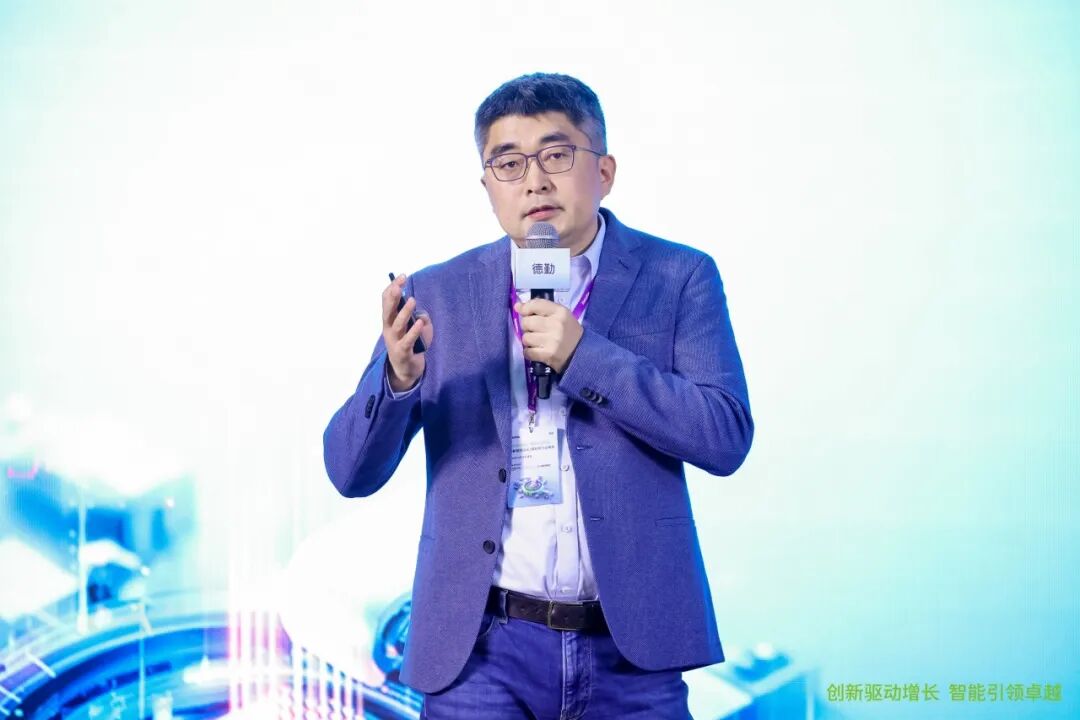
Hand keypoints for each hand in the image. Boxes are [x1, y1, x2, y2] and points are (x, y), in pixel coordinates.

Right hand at [382, 274, 432, 391]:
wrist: (406, 369)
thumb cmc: (410, 344)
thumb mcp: (415, 327)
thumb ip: (419, 317)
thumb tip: (422, 314)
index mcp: (389, 320)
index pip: (387, 301)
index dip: (392, 288)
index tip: (402, 277)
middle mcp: (388, 329)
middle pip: (388, 311)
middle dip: (393, 297)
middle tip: (399, 285)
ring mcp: (394, 341)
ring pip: (398, 324)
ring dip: (404, 312)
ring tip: (412, 300)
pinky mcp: (402, 352)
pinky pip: (408, 340)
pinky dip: (414, 331)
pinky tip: (419, 322)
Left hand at [514, 298, 583, 373]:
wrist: (582, 354)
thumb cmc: (568, 332)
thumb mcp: (560, 315)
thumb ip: (540, 308)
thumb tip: (517, 306)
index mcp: (560, 312)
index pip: (536, 304)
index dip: (526, 308)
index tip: (524, 312)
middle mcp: (556, 325)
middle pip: (527, 322)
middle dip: (528, 327)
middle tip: (536, 331)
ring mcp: (552, 341)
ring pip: (525, 338)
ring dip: (529, 341)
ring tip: (538, 342)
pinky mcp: (548, 355)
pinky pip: (527, 352)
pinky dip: (530, 352)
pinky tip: (538, 351)